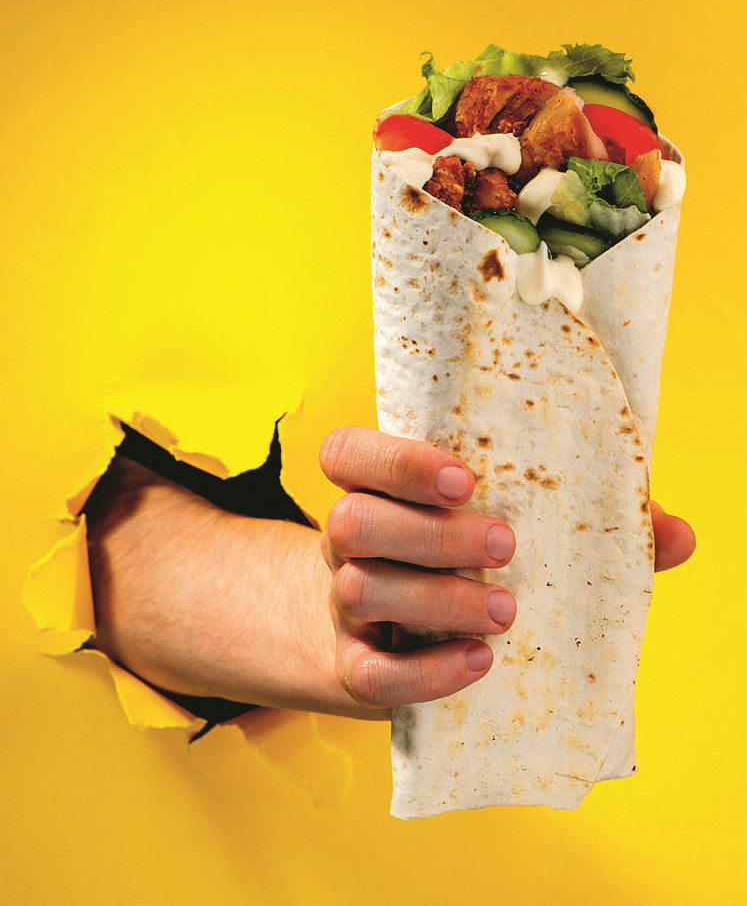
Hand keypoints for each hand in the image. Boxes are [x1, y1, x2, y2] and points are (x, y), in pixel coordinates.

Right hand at [319, 427, 695, 715]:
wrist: (371, 639)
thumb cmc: (454, 568)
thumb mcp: (497, 527)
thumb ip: (586, 522)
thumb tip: (676, 533)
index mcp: (378, 492)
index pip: (346, 454)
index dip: (393, 460)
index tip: (463, 478)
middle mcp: (348, 544)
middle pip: (354, 521)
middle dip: (430, 533)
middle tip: (505, 544)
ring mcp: (343, 607)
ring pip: (360, 590)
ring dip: (438, 598)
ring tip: (506, 611)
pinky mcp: (353, 668)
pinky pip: (372, 673)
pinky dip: (427, 672)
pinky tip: (480, 662)